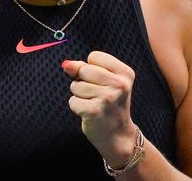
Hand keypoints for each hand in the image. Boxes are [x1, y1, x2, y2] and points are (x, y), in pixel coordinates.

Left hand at [62, 51, 137, 165]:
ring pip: (76, 85)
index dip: (91, 68)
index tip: (101, 82)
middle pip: (84, 69)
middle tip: (96, 95)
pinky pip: (72, 101)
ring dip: (79, 95)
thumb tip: (66, 64)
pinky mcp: (94, 111)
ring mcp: (107, 98)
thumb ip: (84, 68)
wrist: (117, 135)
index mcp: (125, 73)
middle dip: (82, 81)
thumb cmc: (108, 104)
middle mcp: (119, 84)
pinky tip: (89, 113)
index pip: (94, 56)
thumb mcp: (104, 81)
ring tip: (93, 103)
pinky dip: (76, 107)